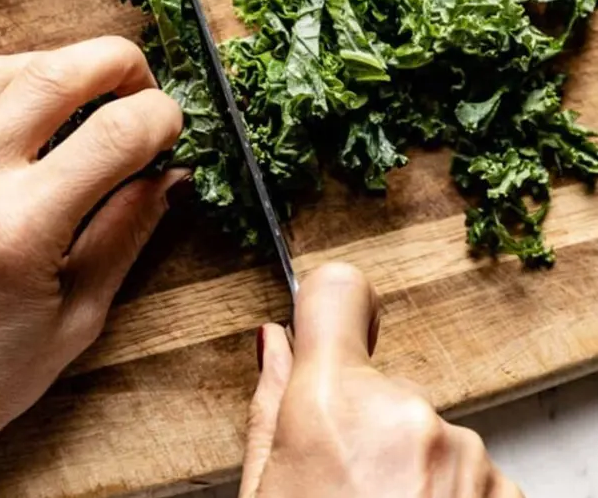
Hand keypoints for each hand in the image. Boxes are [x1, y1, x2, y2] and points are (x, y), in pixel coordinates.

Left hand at [0, 37, 182, 488]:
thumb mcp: (81, 313)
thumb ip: (128, 231)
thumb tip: (170, 175)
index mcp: (21, 229)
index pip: (114, 134)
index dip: (161, 117)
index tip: (176, 129)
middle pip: (55, 74)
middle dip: (120, 64)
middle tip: (146, 89)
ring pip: (6, 68)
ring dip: (68, 65)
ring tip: (100, 92)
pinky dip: (21, 81)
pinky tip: (46, 107)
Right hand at [241, 264, 522, 497]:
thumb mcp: (264, 493)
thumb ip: (270, 408)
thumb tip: (274, 343)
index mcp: (334, 406)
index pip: (337, 291)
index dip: (327, 301)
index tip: (330, 326)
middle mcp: (408, 416)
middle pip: (380, 382)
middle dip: (363, 422)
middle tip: (345, 485)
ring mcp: (465, 454)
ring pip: (423, 428)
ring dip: (408, 463)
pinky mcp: (506, 489)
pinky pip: (465, 466)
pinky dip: (446, 493)